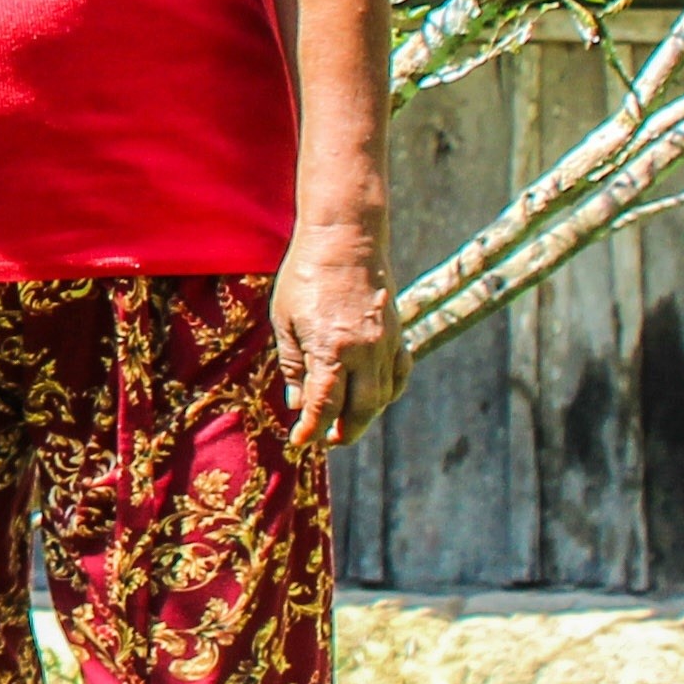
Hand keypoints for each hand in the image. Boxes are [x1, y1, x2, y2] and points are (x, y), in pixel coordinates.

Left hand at [273, 226, 408, 442]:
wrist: (347, 240)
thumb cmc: (305, 276)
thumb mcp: (284, 320)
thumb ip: (293, 364)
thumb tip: (296, 403)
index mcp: (331, 350)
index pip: (323, 405)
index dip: (311, 428)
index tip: (300, 442)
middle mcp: (364, 353)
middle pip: (359, 409)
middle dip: (343, 431)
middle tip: (326, 441)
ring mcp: (386, 345)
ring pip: (382, 397)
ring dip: (365, 417)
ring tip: (345, 426)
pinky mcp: (398, 335)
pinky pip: (399, 374)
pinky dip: (389, 392)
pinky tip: (375, 399)